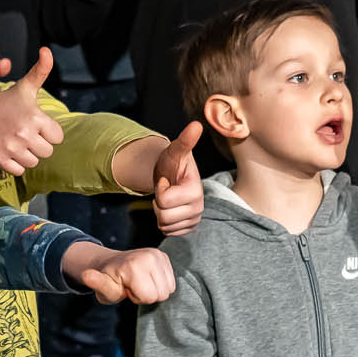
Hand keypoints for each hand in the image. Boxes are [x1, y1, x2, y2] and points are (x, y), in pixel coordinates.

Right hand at [0, 46, 63, 174]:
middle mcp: (24, 133)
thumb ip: (41, 71)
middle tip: (24, 132)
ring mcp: (12, 148)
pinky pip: (20, 171)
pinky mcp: (1, 160)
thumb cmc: (8, 102)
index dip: (48, 131)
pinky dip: (15, 164)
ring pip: (34, 162)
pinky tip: (8, 149)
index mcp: (35, 117)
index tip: (35, 123)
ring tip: (16, 140)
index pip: (57, 137)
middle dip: (38, 144)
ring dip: (27, 155)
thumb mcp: (26, 87)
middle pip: (47, 152)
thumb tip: (47, 50)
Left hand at [68, 241, 176, 304]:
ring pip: (169, 289)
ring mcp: (158, 254)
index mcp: (134, 265)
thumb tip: (86, 275)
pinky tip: (147, 279)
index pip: (149, 297)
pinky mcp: (164, 256)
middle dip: (147, 295)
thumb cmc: (108, 280)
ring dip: (154, 290)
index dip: (137, 298)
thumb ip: (97, 283)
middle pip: (162, 294)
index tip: (127, 289)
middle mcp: (149, 256)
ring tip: (139, 283)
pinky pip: (172, 282)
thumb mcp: (102, 287)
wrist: (112, 265)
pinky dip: (161, 284)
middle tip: (133, 286)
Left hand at [152, 121, 205, 235]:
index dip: (160, 188)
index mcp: (195, 191)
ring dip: (160, 212)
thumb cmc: (172, 163)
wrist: (170, 175)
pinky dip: (164, 221)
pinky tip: (170, 208)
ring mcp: (194, 220)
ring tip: (167, 198)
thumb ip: (185, 141)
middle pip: (163, 216)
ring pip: (164, 225)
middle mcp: (198, 208)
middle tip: (166, 190)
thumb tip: (196, 125)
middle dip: (159, 202)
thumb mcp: (175, 151)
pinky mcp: (188, 229)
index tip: (167, 180)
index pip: (164, 200)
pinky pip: (167, 232)